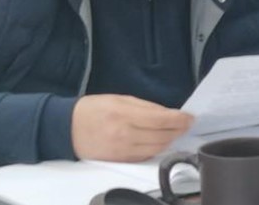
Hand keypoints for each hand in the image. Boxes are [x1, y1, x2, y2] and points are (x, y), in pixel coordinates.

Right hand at [71, 95, 193, 161]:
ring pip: (156, 149)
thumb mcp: (118, 98)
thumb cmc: (92, 110)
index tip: (189, 117)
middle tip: (187, 124)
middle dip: (178, 130)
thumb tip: (166, 113)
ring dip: (170, 141)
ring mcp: (122, 150)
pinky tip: (162, 142)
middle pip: (161, 136)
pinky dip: (157, 150)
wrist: (68, 129)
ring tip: (177, 132)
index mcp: (124, 114)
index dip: (178, 119)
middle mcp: (124, 134)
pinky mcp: (120, 160)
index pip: (160, 119)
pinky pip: (145, 157)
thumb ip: (144, 106)